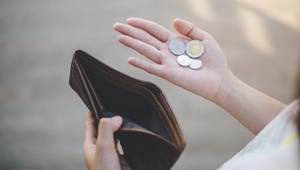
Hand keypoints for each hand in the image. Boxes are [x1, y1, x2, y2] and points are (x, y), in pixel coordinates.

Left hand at [83, 111, 130, 169]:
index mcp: (91, 145)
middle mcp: (101, 149)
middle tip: (114, 108)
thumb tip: (116, 118)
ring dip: (119, 128)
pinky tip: (132, 136)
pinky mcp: (123, 159)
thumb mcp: (103, 146)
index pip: (90, 125)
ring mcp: (112, 154)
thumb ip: (107, 129)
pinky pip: (125, 145)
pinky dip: (128, 139)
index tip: (95, 102)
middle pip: (103, 129)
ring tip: (124, 119)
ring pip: (115, 136)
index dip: (92, 113)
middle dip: (108, 119)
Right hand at [114, 18, 285, 133]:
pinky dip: (141, 64)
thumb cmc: (213, 60)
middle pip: (146, 39)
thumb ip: (190, 28)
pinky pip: (153, 68)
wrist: (219, 79)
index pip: (154, 30)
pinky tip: (130, 59)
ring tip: (119, 37)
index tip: (129, 20)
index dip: (142, 25)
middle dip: (131, 32)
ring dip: (132, 44)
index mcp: (175, 41)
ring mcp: (167, 63)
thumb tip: (173, 21)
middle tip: (116, 26)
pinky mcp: (169, 74)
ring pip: (146, 51)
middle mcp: (168, 52)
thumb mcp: (204, 38)